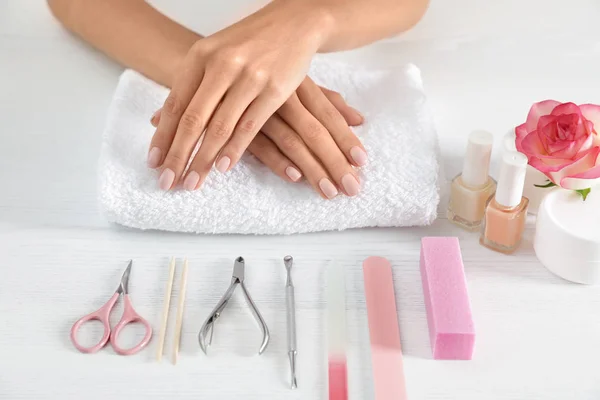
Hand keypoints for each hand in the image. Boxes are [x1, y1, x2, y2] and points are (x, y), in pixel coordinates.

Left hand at [147, 3, 335, 191]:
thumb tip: (158, 121)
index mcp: (200, 56)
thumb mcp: (213, 55)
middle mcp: (222, 66)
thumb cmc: (249, 44)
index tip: (154, 163)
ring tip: (192, 182)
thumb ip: (189, 86)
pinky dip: (234, 150)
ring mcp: (250, 78)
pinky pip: (250, 127)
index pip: (175, 105)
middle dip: (178, 155)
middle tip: (168, 182)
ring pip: (220, 127)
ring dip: (204, 160)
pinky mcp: (275, 90)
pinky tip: (223, 167)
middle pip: (193, 120)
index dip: (163, 137)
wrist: (294, 23)